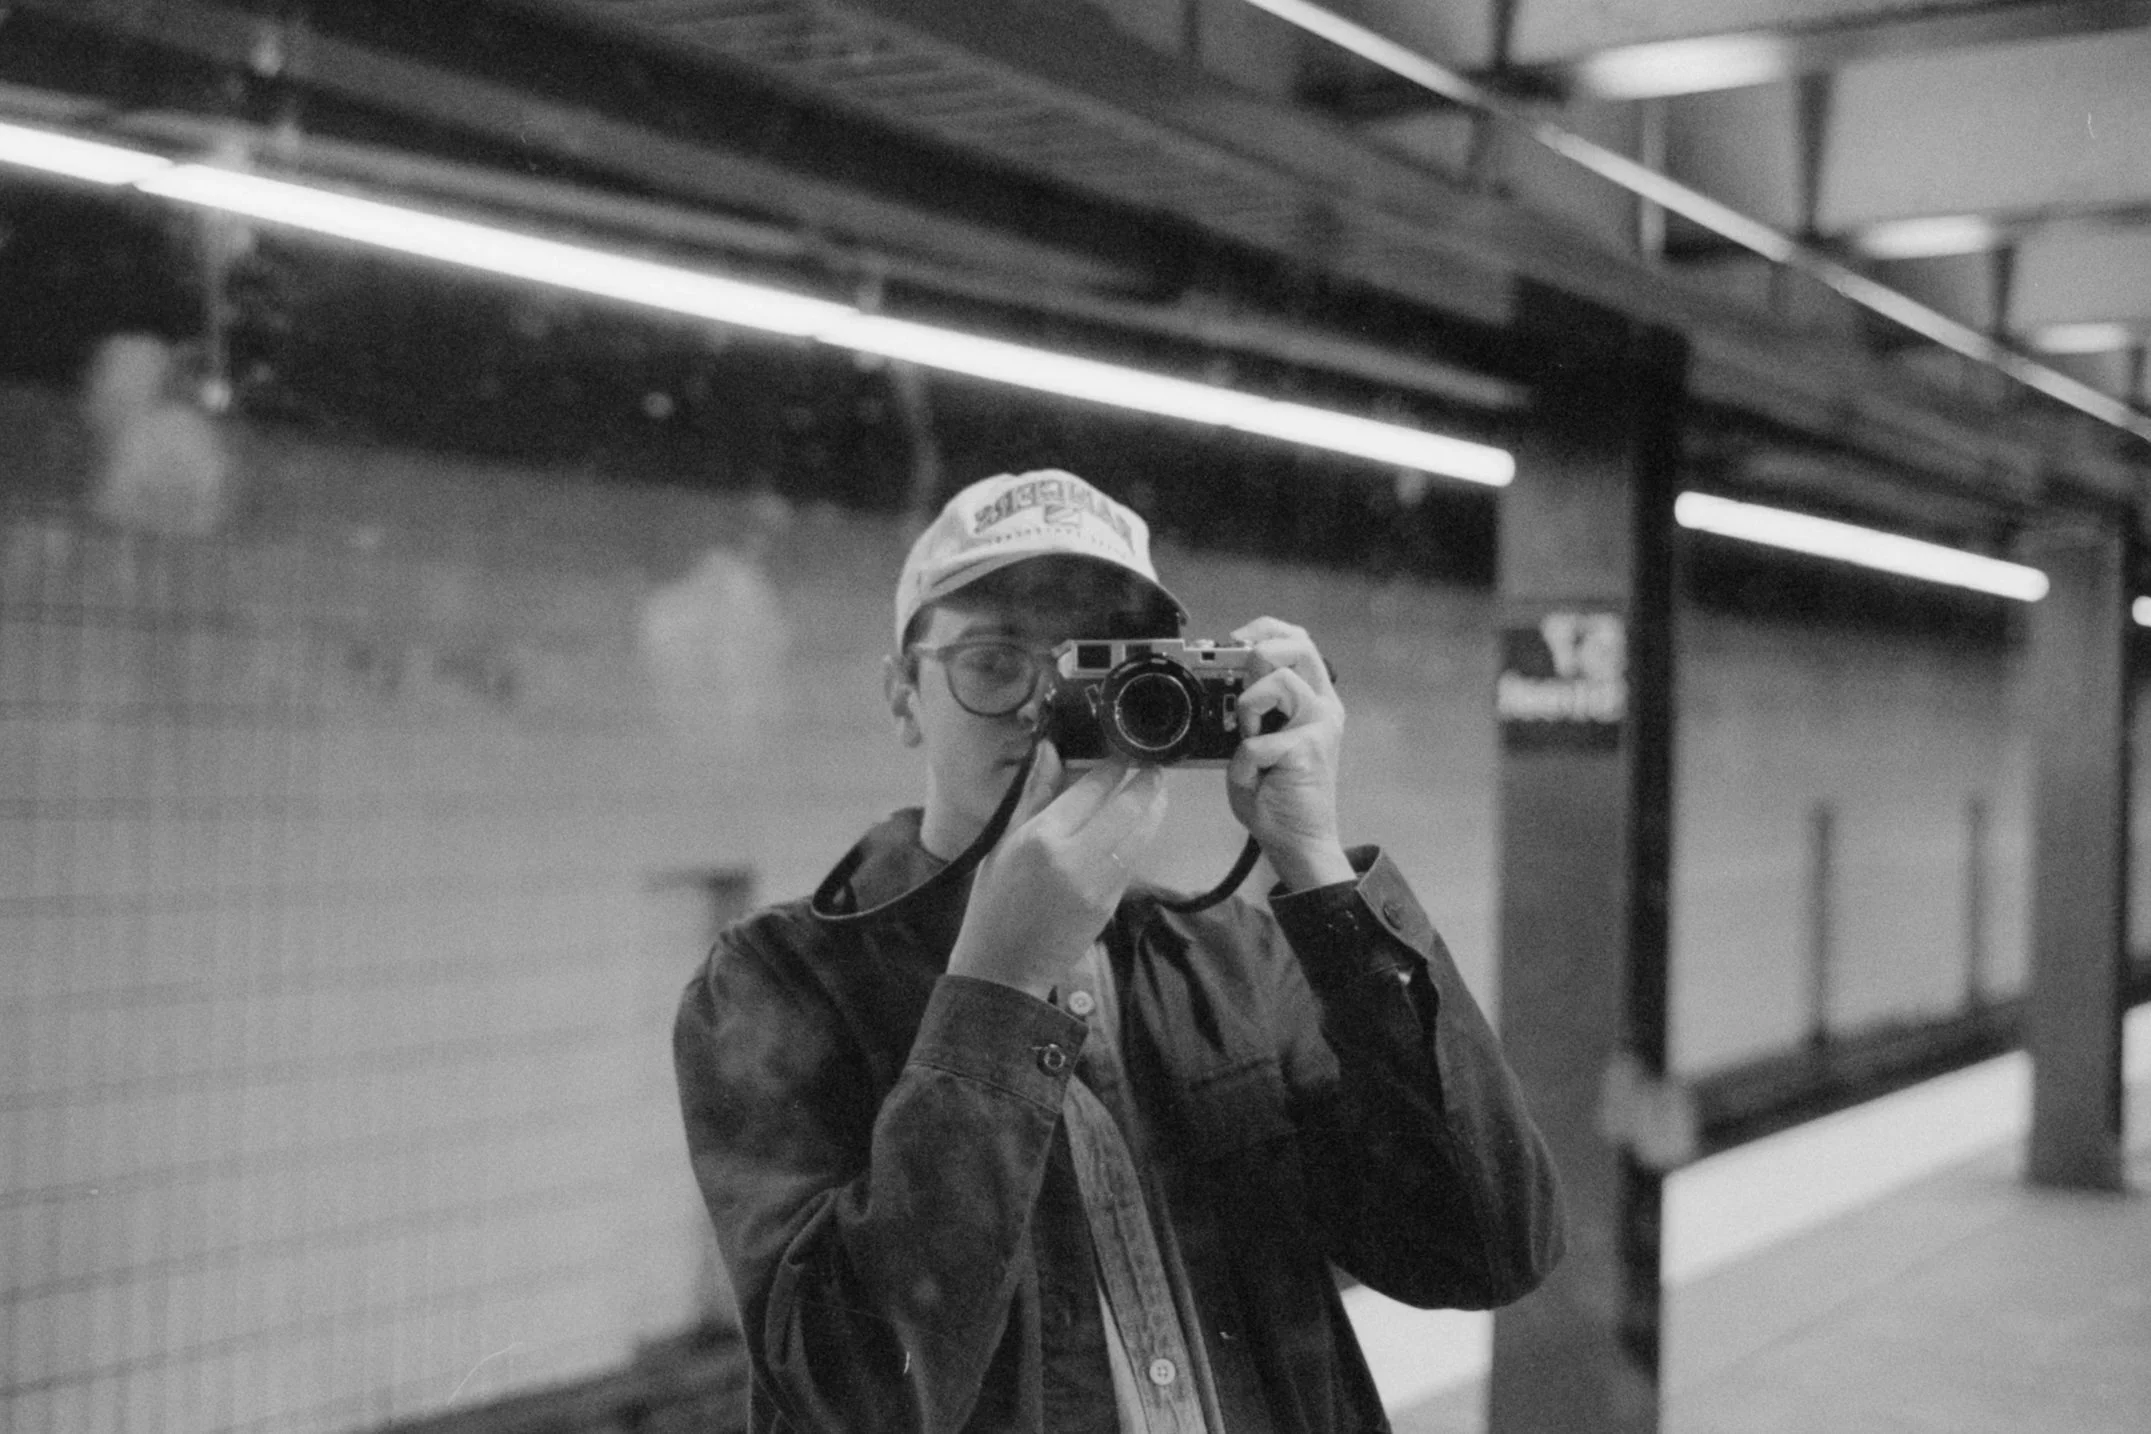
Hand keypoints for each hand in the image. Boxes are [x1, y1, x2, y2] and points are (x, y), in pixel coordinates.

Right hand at [946, 744, 1168, 999]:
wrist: (1003, 966)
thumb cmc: (994, 901)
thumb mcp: (1003, 842)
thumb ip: (1033, 794)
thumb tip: (1050, 750)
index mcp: (1042, 837)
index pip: (1091, 788)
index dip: (1113, 766)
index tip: (1123, 752)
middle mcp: (1075, 857)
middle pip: (1127, 808)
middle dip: (1147, 783)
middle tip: (1154, 766)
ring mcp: (1098, 883)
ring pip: (1140, 834)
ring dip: (1153, 809)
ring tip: (1157, 790)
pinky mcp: (1110, 904)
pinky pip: (1132, 861)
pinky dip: (1140, 838)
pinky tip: (1139, 826)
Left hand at [1227, 618, 1353, 891]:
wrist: (1299, 842)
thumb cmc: (1278, 795)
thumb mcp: (1261, 741)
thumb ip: (1252, 711)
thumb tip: (1226, 684)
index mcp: (1314, 700)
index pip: (1300, 641)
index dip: (1266, 630)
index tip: (1237, 641)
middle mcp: (1324, 707)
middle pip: (1300, 645)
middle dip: (1261, 653)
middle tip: (1244, 684)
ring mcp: (1319, 727)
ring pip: (1278, 681)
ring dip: (1249, 707)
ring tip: (1250, 737)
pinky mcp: (1307, 750)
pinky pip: (1255, 741)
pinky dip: (1242, 764)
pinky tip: (1253, 780)